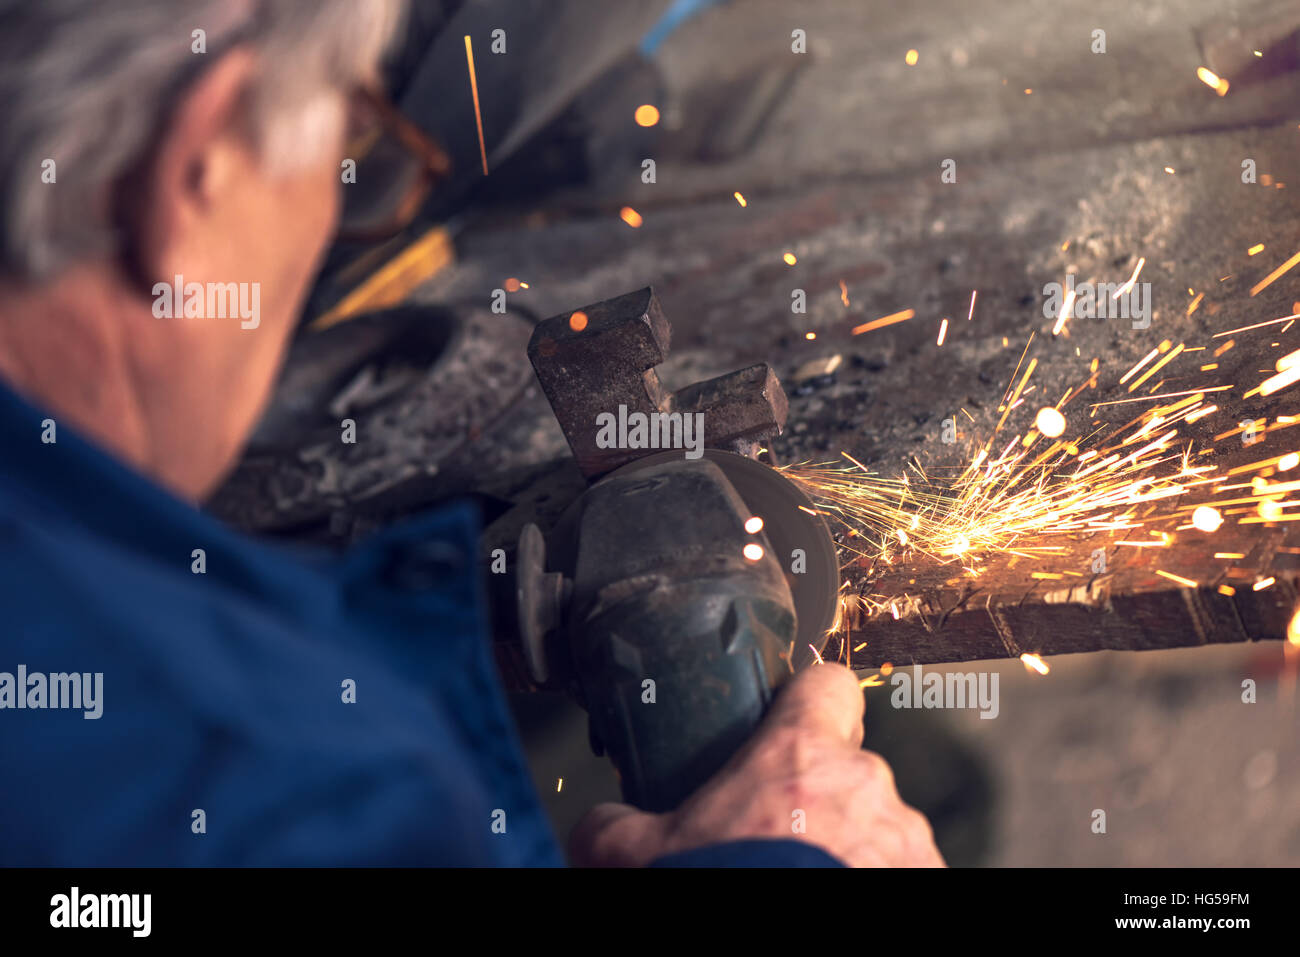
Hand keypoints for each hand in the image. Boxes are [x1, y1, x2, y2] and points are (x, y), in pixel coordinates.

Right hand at [569, 662, 945, 866]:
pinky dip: (875, 880)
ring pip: (878, 824)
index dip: (806, 702)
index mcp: (799, 755)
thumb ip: (617, 825)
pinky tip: (833, 897)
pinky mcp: (928, 881)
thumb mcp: (640, 855)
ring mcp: (904, 839)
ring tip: (803, 879)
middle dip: (817, 799)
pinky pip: (903, 870)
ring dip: (849, 847)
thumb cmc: (716, 886)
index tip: (787, 726)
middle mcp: (864, 785)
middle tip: (774, 840)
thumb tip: (600, 825)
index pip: (827, 684)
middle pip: (847, 766)